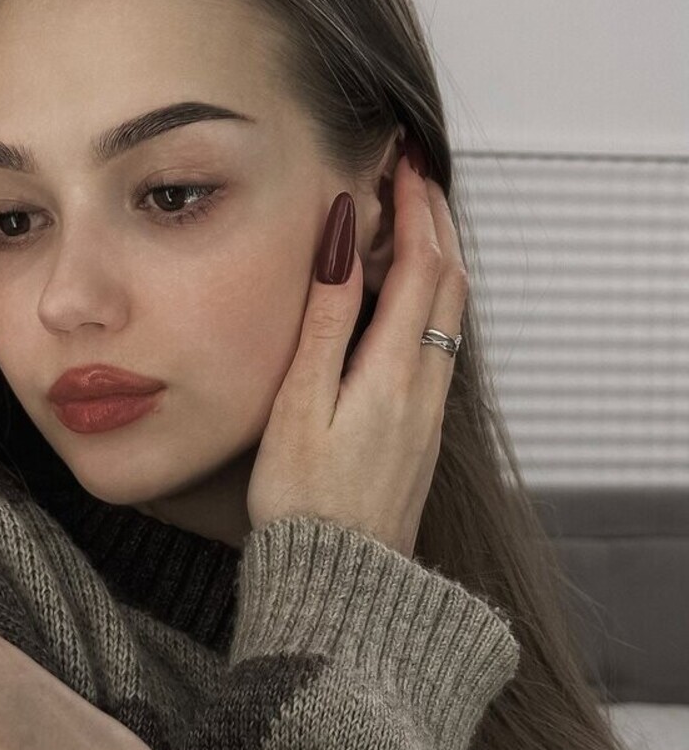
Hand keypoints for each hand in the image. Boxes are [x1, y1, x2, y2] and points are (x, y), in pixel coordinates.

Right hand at [245, 140, 467, 558]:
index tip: (401, 163)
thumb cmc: (304, 502)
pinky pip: (441, 347)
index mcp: (392, 372)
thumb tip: (343, 243)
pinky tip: (410, 301)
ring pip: (451, 316)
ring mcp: (428, 413)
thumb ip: (324, 322)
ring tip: (417, 222)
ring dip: (440, 260)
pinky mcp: (421, 435)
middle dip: (437, 222)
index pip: (421, 266)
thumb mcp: (298, 406)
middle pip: (449, 284)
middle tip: (415, 176)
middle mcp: (424, 387)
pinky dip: (432, 302)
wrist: (342, 586)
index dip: (415, 208)